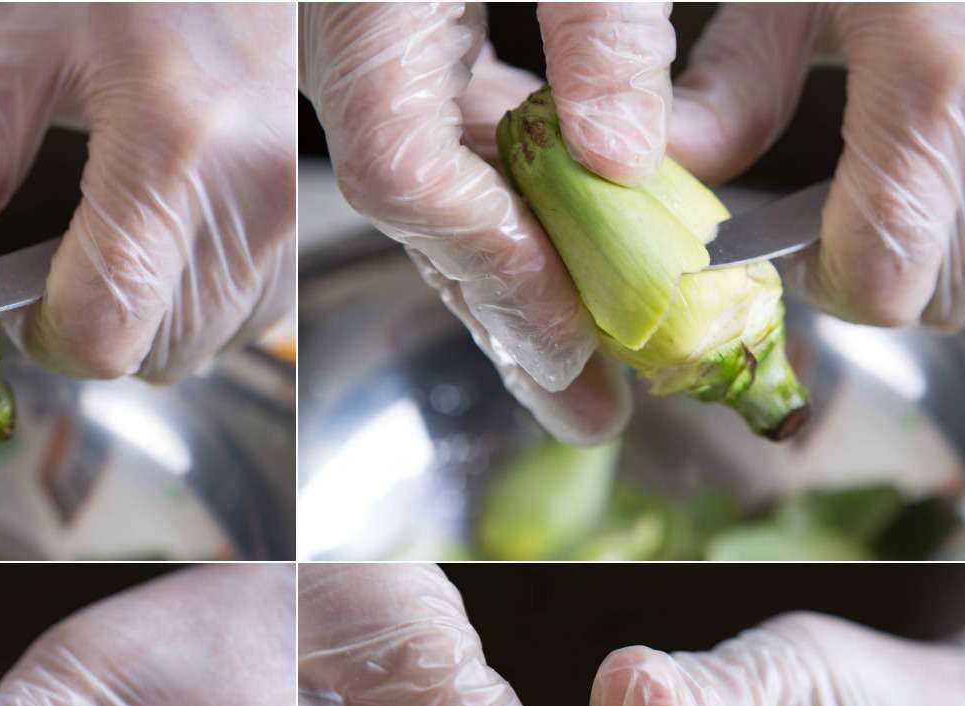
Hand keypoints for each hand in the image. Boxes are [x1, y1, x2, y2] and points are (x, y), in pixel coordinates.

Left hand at [0, 2, 294, 383]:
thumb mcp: (31, 42)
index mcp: (171, 145)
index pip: (103, 328)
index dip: (45, 336)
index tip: (17, 302)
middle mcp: (244, 199)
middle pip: (147, 353)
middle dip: (89, 327)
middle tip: (58, 262)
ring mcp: (283, 225)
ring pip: (192, 349)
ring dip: (139, 323)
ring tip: (113, 242)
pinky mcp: (298, 238)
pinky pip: (233, 324)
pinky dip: (187, 307)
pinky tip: (163, 242)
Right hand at [301, 3, 675, 442]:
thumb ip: (600, 21)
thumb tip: (625, 157)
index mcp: (364, 17)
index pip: (405, 179)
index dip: (493, 273)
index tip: (568, 344)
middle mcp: (339, 47)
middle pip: (416, 215)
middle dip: (506, 319)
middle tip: (586, 407)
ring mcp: (354, 50)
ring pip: (428, 189)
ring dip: (507, 273)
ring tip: (583, 359)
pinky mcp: (385, 37)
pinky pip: (437, 141)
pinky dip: (502, 202)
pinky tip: (560, 241)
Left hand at [669, 2, 964, 329]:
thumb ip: (734, 81)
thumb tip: (683, 176)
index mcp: (944, 73)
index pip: (882, 278)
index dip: (819, 280)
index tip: (787, 238)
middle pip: (956, 290)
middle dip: (884, 268)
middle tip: (840, 200)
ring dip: (950, 233)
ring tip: (907, 145)